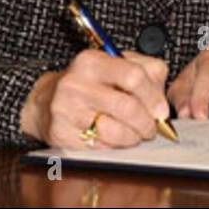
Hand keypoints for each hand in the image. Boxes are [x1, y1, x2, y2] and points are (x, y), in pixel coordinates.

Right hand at [20, 50, 169, 149]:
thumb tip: (161, 105)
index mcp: (92, 61)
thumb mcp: (116, 64)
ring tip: (134, 135)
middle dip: (146, 123)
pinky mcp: (61, 134)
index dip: (154, 97)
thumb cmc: (89, 82)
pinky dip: (114, 147)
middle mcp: (76, 84)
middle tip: (151, 129)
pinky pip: (100, 148)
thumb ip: (146, 72)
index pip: (134, 76)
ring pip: (115, 132)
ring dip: (133, 138)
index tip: (160, 111)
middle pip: (127, 108)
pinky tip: (113, 139)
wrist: (47, 100)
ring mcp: (66, 110)